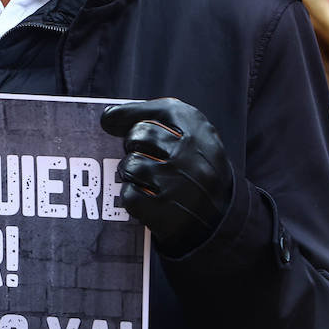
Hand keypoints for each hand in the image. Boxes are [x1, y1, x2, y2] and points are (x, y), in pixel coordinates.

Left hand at [100, 97, 231, 254]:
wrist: (221, 218)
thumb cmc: (196, 168)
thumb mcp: (193, 135)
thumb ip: (156, 116)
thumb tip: (108, 117)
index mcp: (198, 130)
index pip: (157, 110)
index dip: (128, 114)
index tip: (110, 120)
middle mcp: (190, 154)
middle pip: (138, 135)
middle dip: (132, 146)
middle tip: (142, 156)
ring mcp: (178, 184)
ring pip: (130, 165)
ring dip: (130, 173)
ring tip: (144, 178)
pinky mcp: (166, 212)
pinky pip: (129, 195)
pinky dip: (132, 197)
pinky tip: (146, 196)